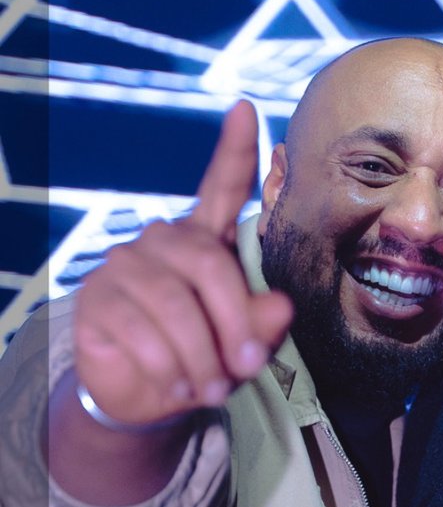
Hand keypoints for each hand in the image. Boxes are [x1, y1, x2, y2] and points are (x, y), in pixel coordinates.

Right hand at [73, 103, 293, 428]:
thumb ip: (262, 325)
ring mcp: (125, 266)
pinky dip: (167, 366)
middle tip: (249, 366)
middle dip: (235, 320)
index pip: (221, 188)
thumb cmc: (202, 359)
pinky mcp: (96, 298)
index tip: (245, 108)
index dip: (234, 150)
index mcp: (205, 240)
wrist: (145, 398)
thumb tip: (282, 307)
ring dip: (200, 355)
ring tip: (212, 389)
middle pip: (208, 265)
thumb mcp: (241, 346)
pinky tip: (176, 386)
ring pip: (176, 305)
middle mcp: (163, 241)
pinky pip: (141, 330)